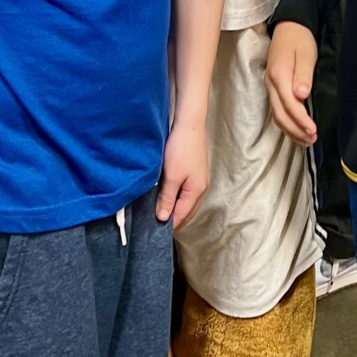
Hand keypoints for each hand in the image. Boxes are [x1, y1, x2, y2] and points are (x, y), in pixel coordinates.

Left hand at [158, 114, 209, 228]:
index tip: (155, 232)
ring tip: (159, 212)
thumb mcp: (171, 176)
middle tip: (156, 224)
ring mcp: (199, 180)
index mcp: (196, 191)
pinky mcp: (195, 172)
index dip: (170, 224)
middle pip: (187, 211)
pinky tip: (167, 196)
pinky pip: (186, 192)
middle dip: (173, 219)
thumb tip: (163, 217)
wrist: (189, 125)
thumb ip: (167, 198)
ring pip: (186, 201)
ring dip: (175, 208)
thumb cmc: (181, 149)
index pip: (182, 215)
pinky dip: (177, 198)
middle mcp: (201, 188)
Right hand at [266, 22, 318, 145]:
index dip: (301, 120)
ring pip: (277, 115)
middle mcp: (271, 83)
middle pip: (280, 114)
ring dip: (291, 130)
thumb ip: (304, 75)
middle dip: (295, 130)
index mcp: (279, 74)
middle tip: (312, 140)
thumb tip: (301, 95)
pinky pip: (277, 110)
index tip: (313, 131)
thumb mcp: (306, 53)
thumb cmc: (299, 39)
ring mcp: (270, 86)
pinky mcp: (273, 87)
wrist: (289, 27)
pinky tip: (297, 129)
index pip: (289, 104)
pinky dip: (287, 123)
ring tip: (306, 140)